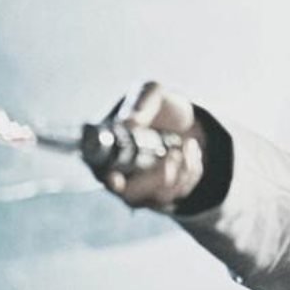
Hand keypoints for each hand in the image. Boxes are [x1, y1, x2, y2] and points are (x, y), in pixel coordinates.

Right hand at [100, 82, 206, 213]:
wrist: (187, 120)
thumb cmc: (161, 105)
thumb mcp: (154, 93)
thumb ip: (141, 104)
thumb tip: (129, 123)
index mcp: (107, 147)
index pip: (99, 169)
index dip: (108, 178)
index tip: (117, 179)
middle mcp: (118, 173)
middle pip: (130, 193)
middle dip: (155, 178)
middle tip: (174, 155)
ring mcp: (140, 189)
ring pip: (157, 196)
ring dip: (180, 170)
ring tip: (188, 144)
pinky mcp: (162, 195)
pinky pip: (178, 194)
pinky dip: (190, 171)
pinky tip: (191, 152)